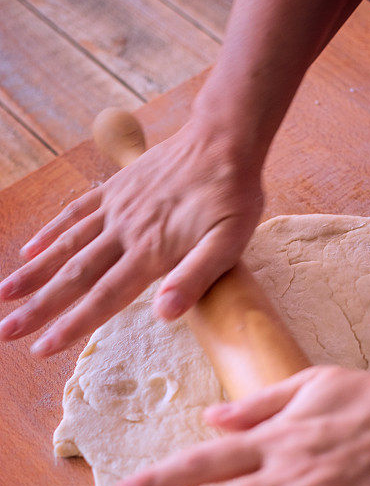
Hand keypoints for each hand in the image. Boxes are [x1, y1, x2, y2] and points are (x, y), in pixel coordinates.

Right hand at [0, 118, 262, 355]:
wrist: (223, 138)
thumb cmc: (232, 195)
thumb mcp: (229, 241)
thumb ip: (196, 277)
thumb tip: (163, 314)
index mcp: (151, 251)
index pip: (103, 297)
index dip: (71, 325)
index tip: (41, 347)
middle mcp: (125, 232)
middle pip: (74, 276)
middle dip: (38, 307)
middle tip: (6, 331)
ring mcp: (116, 208)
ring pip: (66, 245)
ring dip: (33, 273)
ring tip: (3, 294)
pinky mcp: (116, 189)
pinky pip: (75, 213)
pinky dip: (51, 232)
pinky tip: (31, 249)